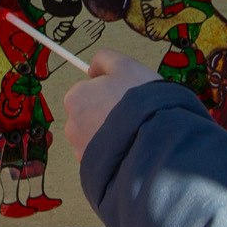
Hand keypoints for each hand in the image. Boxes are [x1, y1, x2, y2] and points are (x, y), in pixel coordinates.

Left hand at [61, 46, 153, 163]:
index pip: (86, 90)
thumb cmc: (140, 102)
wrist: (154, 140)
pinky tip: (129, 146)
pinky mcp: (92, 167)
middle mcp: (72, 125)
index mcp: (75, 97)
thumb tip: (93, 67)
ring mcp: (80, 149)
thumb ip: (104, 59)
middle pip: (88, 114)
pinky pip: (102, 155)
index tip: (122, 95)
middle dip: (105, 113)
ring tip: (132, 130)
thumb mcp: (125, 65)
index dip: (106, 91)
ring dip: (109, 134)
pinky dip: (113, 151)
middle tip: (129, 112)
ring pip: (94, 137)